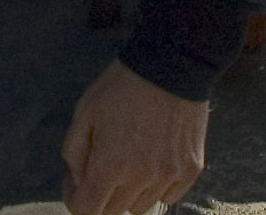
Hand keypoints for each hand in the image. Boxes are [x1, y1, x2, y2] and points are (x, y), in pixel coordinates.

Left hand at [62, 62, 208, 214]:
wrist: (171, 65)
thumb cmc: (122, 85)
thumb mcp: (85, 111)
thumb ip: (74, 151)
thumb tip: (77, 180)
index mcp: (110, 165)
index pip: (86, 209)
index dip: (74, 199)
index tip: (75, 184)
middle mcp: (140, 178)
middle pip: (113, 211)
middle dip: (100, 194)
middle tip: (99, 166)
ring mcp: (169, 176)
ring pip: (140, 205)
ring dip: (128, 192)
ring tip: (128, 159)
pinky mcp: (190, 169)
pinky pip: (168, 195)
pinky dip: (156, 187)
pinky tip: (151, 161)